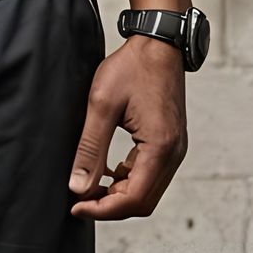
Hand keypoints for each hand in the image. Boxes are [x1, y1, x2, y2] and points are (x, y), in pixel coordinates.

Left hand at [67, 34, 188, 219]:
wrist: (159, 43)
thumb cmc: (132, 67)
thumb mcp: (102, 104)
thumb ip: (90, 148)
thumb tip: (78, 187)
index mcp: (160, 147)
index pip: (132, 199)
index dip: (102, 209)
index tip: (76, 206)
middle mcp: (173, 154)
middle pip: (143, 202)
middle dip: (110, 206)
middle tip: (80, 198)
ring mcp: (175, 149)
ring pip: (148, 191)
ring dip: (119, 195)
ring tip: (91, 185)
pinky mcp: (171, 143)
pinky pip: (152, 175)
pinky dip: (130, 181)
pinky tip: (110, 171)